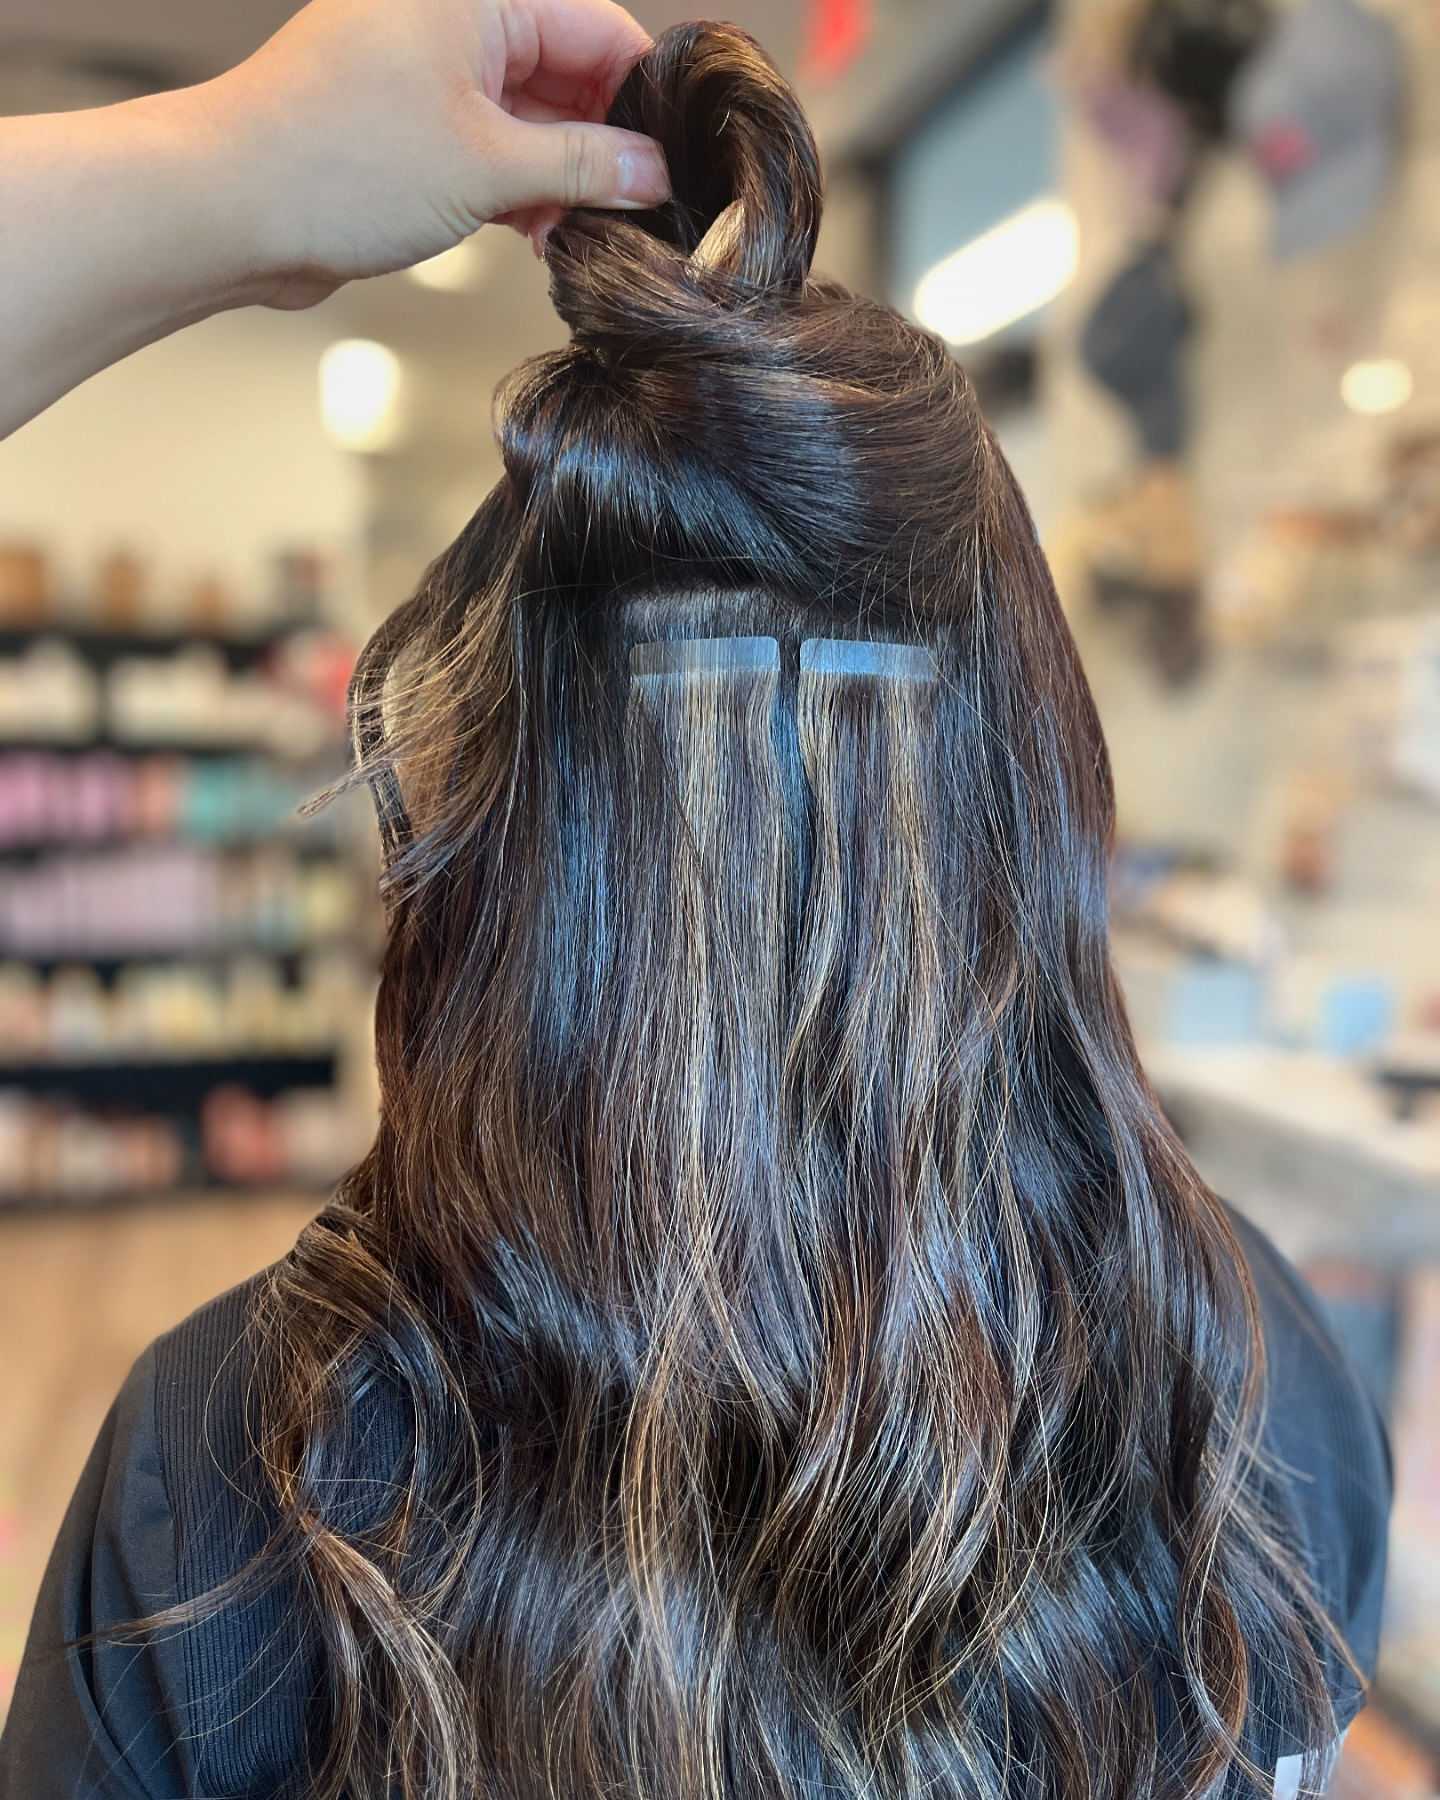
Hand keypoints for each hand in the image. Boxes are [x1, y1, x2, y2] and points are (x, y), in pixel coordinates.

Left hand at [202, 0, 670, 307]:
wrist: (229, 208)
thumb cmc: (338, 161)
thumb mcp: (488, 165)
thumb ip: (584, 165)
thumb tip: (652, 170)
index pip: (596, 28)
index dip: (643, 97)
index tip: (677, 161)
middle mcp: (449, 20)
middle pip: (565, 74)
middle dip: (602, 146)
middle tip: (637, 212)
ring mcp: (425, 75)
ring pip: (528, 120)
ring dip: (561, 179)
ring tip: (586, 235)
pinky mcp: (406, 129)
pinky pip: (488, 150)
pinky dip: (519, 191)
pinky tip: (543, 237)